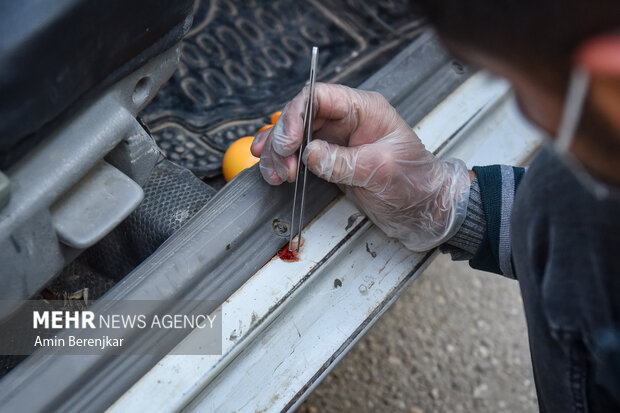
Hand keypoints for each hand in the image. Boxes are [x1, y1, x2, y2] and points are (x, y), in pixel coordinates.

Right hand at [251, 83, 470, 250]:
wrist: (423, 208)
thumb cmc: (416, 182)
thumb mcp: (382, 169)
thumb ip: (344, 161)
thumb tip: (310, 153)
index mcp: (364, 109)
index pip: (319, 96)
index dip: (296, 114)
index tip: (287, 140)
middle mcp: (347, 120)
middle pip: (300, 116)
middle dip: (284, 139)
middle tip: (281, 163)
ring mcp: (336, 140)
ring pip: (294, 136)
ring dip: (278, 153)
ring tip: (275, 173)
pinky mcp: (330, 160)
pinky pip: (298, 154)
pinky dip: (282, 161)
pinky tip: (272, 168)